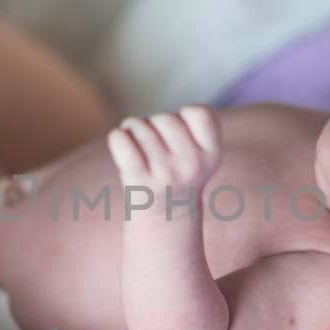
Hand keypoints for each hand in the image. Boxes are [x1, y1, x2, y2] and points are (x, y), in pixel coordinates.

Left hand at [107, 106, 222, 198]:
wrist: (166, 216)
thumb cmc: (179, 170)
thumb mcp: (200, 150)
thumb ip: (190, 125)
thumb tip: (138, 123)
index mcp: (212, 155)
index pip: (199, 113)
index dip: (184, 116)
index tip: (181, 134)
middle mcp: (192, 165)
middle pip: (164, 118)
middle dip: (154, 124)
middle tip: (154, 145)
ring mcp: (166, 174)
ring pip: (139, 126)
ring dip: (134, 131)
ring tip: (140, 151)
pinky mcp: (139, 180)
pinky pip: (121, 140)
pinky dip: (117, 138)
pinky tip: (122, 145)